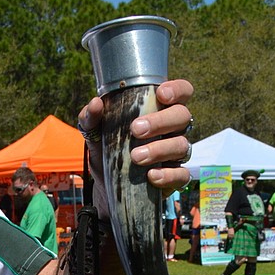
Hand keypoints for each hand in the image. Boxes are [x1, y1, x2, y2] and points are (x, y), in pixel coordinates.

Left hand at [78, 79, 194, 191]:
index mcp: (160, 109)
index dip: (177, 89)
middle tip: (135, 130)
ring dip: (159, 150)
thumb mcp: (95, 132)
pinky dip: (168, 175)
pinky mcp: (175, 176)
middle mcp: (173, 128)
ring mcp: (176, 152)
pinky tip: (151, 176)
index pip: (182, 91)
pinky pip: (182, 174)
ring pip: (182, 145)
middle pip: (182, 116)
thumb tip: (95, 104)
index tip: (160, 94)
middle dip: (161, 121)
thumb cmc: (108, 149)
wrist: (106, 185)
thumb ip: (91, 117)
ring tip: (136, 157)